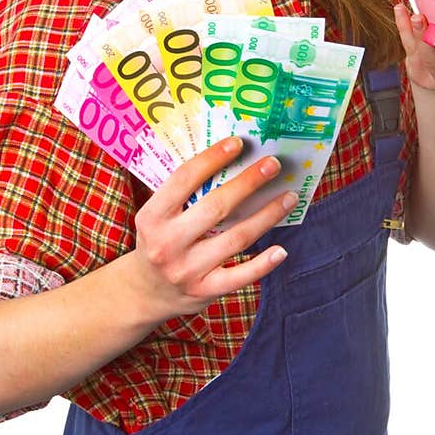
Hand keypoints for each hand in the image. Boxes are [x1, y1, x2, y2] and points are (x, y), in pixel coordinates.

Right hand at [125, 137, 296, 320]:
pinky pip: (239, 276)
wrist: (146, 291)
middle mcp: (167, 243)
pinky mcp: (204, 290)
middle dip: (249, 182)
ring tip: (289, 198)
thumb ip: (183, 195)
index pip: (184, 180)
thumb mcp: (157, 217)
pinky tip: (281, 249)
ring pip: (236, 238)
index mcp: (152, 217)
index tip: (238, 143)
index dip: (212, 158)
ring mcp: (186, 269)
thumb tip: (230, 162)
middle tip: (274, 164)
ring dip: (267, 215)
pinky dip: (262, 264)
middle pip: (216, 206)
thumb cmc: (159, 241)